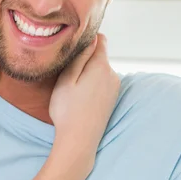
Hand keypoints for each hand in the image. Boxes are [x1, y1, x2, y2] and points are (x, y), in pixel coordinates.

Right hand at [49, 34, 119, 154]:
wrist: (79, 141)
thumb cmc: (67, 110)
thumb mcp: (67, 79)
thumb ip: (80, 57)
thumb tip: (91, 38)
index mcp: (101, 66)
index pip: (100, 40)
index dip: (86, 39)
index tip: (72, 47)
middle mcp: (112, 75)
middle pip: (99, 55)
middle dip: (84, 58)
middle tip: (66, 71)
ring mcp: (114, 87)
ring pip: (99, 69)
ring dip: (87, 72)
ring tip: (71, 87)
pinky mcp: (112, 98)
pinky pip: (101, 81)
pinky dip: (91, 83)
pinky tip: (80, 96)